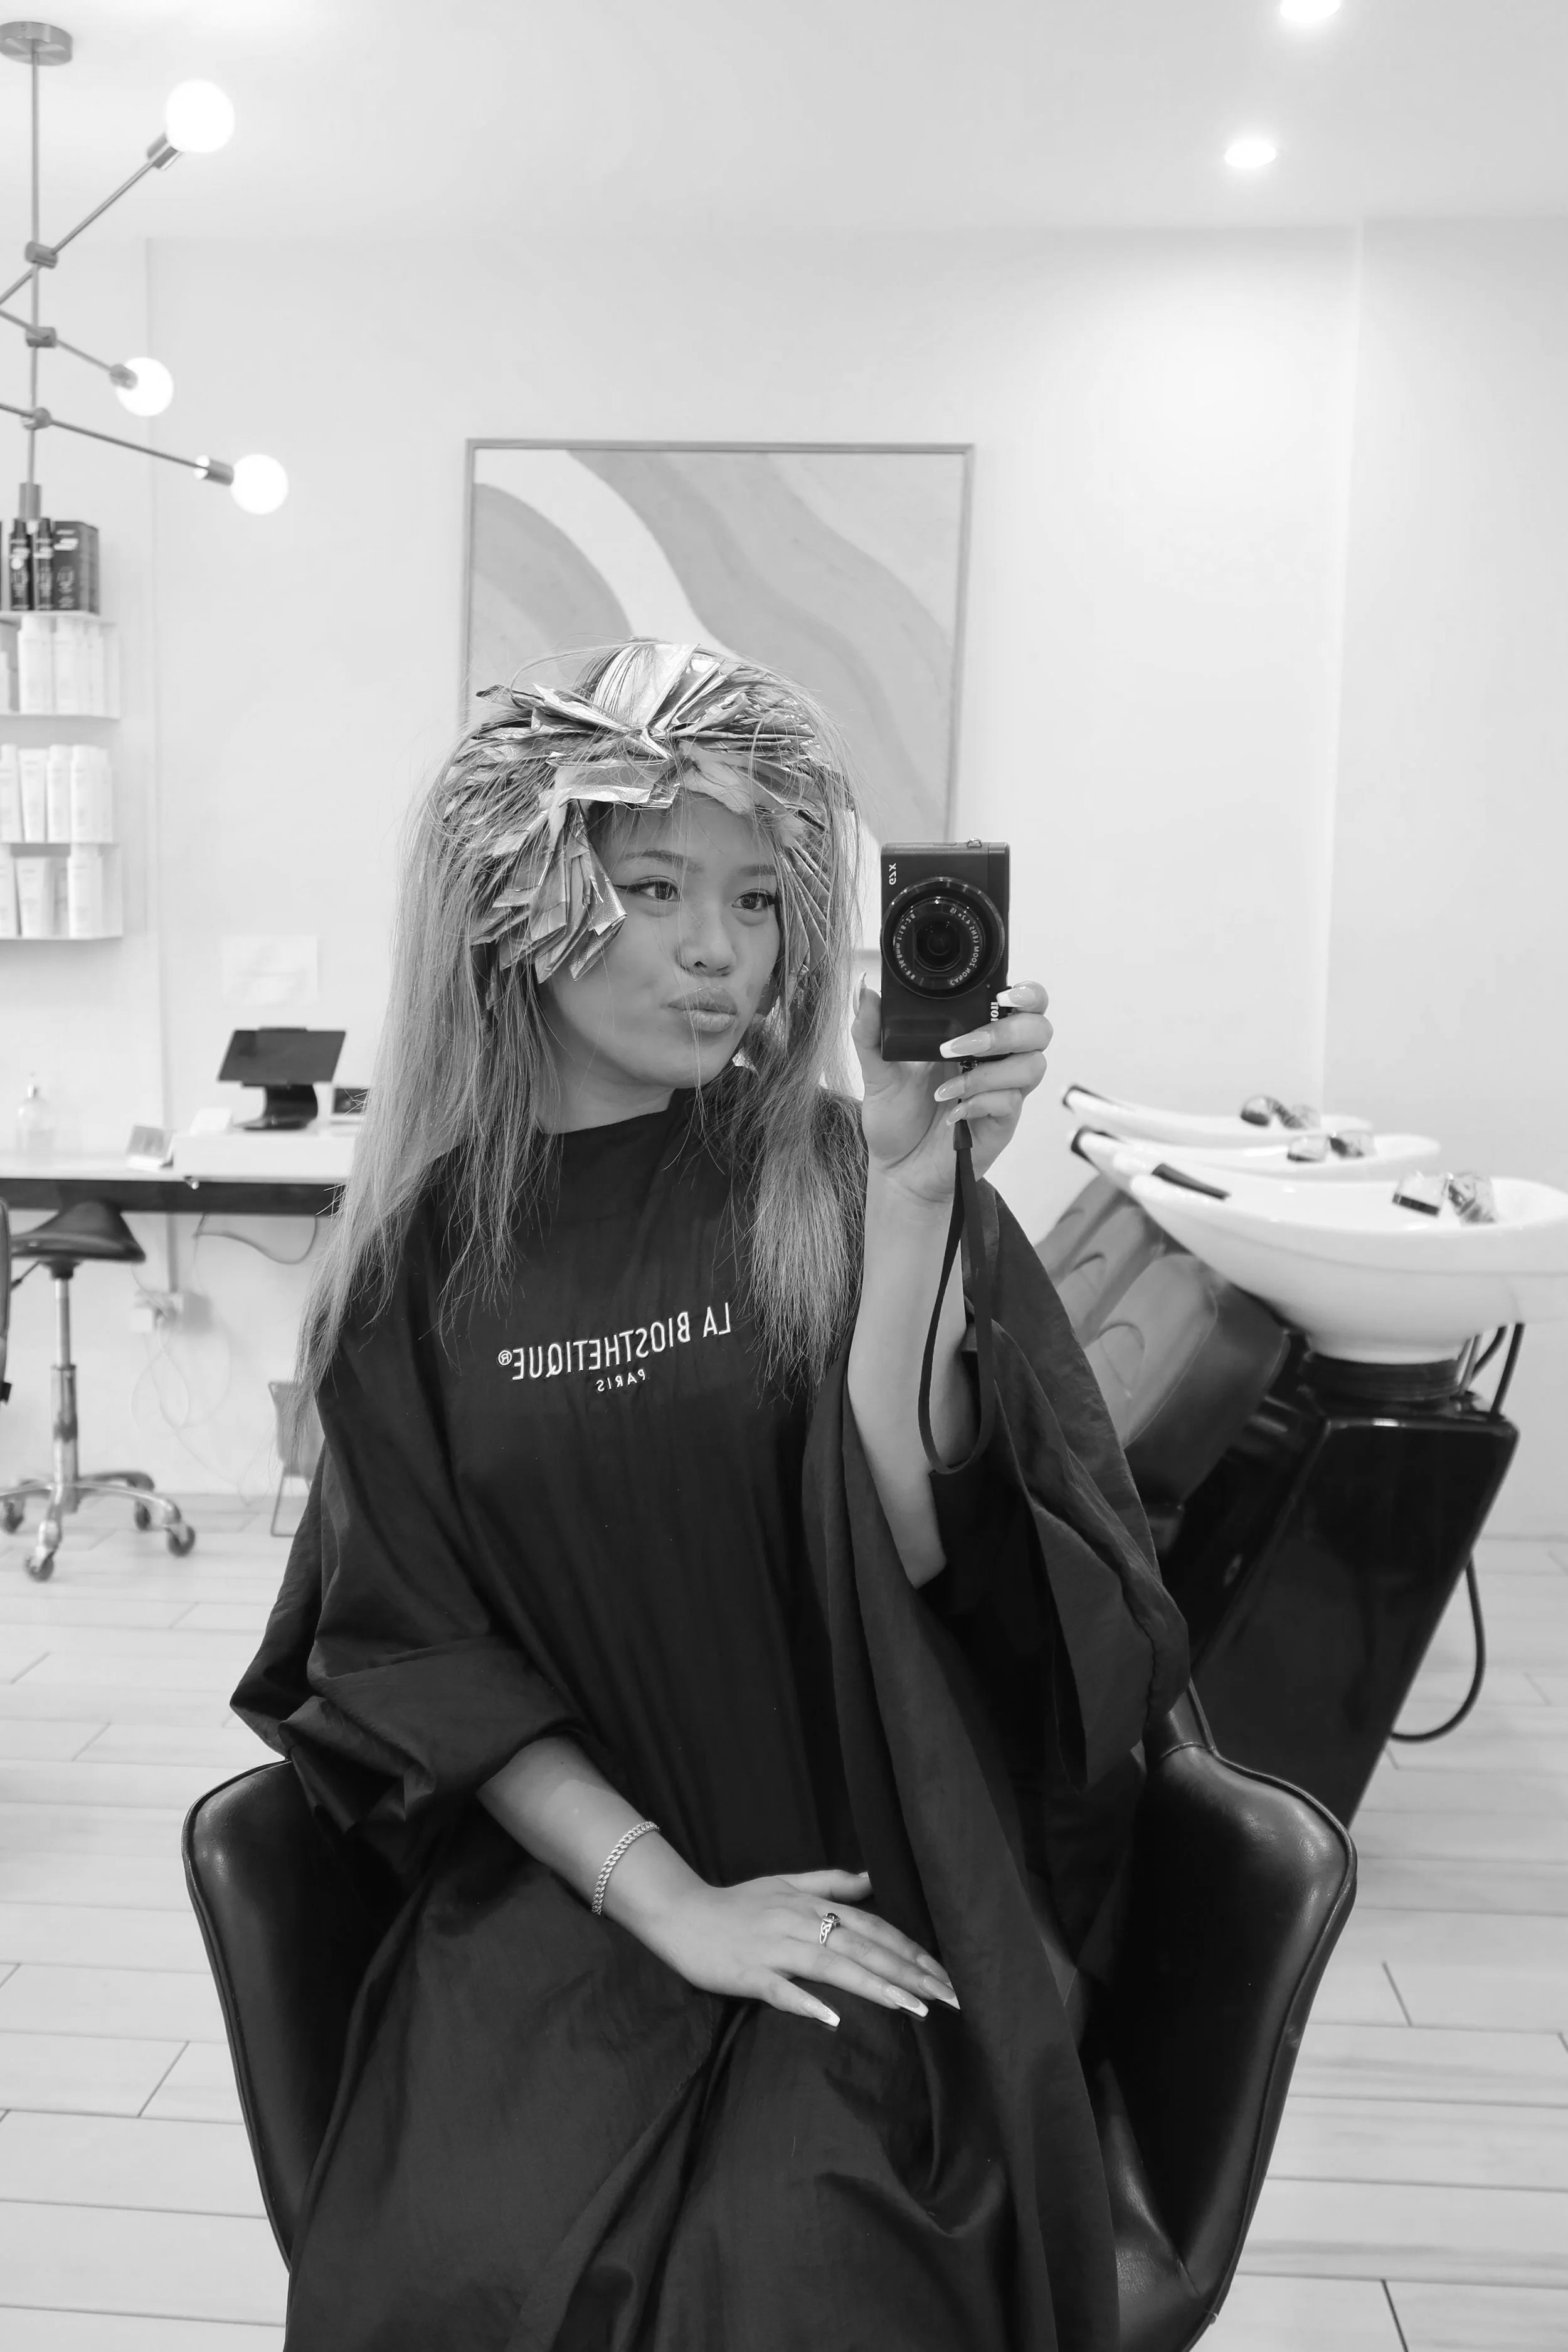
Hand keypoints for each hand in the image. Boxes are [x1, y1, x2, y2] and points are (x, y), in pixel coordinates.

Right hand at [640, 1867, 959, 2030]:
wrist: (680, 1913)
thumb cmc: (737, 1903)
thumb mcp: (785, 1883)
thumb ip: (830, 1883)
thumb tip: (873, 1880)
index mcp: (811, 1905)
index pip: (872, 1926)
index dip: (910, 1949)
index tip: (944, 1974)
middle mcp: (799, 1923)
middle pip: (862, 1947)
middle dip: (908, 1972)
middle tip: (946, 1998)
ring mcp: (774, 1948)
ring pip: (831, 1966)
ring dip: (873, 1986)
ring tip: (912, 2007)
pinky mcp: (747, 1973)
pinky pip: (780, 1990)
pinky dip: (806, 2003)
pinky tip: (832, 2019)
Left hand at [852, 978, 1053, 1209]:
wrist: (897, 1169)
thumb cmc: (896, 1118)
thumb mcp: (876, 1072)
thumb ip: (870, 1032)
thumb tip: (865, 991)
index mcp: (973, 1035)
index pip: (1020, 1004)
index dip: (1027, 993)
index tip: (1005, 994)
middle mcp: (995, 1059)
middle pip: (1039, 1030)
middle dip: (1006, 1032)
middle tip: (960, 1046)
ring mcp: (1003, 1091)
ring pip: (1032, 1066)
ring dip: (987, 1071)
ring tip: (944, 1088)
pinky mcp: (1002, 1122)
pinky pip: (1010, 1102)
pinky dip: (979, 1102)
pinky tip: (952, 1112)